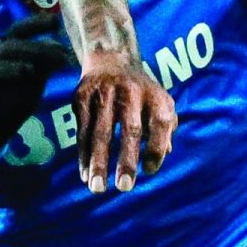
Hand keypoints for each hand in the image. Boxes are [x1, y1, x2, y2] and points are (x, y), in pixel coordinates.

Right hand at [0, 13, 73, 156]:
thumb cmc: (6, 109)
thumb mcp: (31, 88)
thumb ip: (44, 70)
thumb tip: (63, 52)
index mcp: (6, 54)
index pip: (20, 31)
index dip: (36, 23)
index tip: (56, 22)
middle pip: (13, 39)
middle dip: (38, 45)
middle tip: (61, 55)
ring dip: (23, 55)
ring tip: (40, 65)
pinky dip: (5, 71)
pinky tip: (24, 74)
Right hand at [75, 49, 176, 193]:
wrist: (109, 58)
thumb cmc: (140, 92)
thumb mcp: (159, 102)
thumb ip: (165, 128)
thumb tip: (164, 154)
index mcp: (154, 95)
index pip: (161, 122)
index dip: (157, 147)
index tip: (150, 170)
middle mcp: (131, 92)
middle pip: (131, 129)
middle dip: (127, 160)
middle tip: (125, 187)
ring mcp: (104, 93)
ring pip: (100, 133)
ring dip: (98, 163)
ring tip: (97, 188)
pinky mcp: (82, 96)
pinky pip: (81, 131)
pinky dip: (83, 155)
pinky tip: (85, 174)